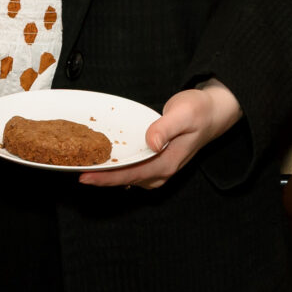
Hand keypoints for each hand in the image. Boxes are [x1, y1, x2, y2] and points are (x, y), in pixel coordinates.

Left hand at [82, 82, 242, 187]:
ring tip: (85, 166)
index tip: (85, 177)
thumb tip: (151, 141)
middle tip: (76, 170)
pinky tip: (105, 160)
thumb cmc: (200, 111)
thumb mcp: (184, 114)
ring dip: (108, 174)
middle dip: (101, 178)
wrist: (214, 112)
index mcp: (166, 162)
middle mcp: (162, 170)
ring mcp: (159, 168)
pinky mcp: (156, 161)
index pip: (131, 175)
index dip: (106, 178)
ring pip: (128, 177)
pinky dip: (117, 168)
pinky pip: (133, 170)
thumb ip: (166, 127)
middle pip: (126, 179)